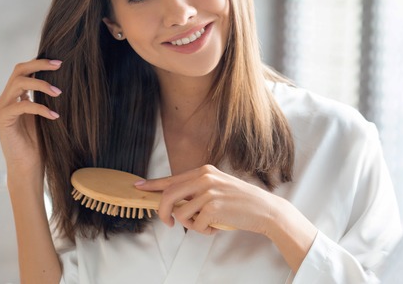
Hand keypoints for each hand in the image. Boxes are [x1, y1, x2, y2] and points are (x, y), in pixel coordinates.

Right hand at [0, 59, 62, 177]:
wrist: (27, 166)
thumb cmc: (39, 143)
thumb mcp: (44, 115)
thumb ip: (46, 98)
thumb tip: (63, 81)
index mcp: (15, 95)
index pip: (24, 70)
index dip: (40, 63)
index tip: (60, 62)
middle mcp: (6, 99)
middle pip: (18, 70)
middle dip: (39, 65)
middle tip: (59, 65)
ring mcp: (3, 108)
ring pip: (19, 84)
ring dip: (41, 85)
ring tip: (59, 93)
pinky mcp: (3, 120)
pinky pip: (22, 106)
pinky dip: (40, 108)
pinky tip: (54, 116)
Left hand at [134, 164, 278, 234]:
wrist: (264, 209)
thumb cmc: (240, 201)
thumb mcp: (217, 187)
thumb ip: (197, 190)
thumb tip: (172, 202)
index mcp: (204, 171)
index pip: (171, 178)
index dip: (152, 185)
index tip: (138, 187)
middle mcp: (204, 178)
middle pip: (168, 196)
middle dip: (163, 213)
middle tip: (169, 223)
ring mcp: (209, 192)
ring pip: (181, 214)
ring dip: (191, 225)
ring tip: (208, 223)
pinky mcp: (213, 208)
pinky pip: (196, 226)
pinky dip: (204, 231)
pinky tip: (218, 226)